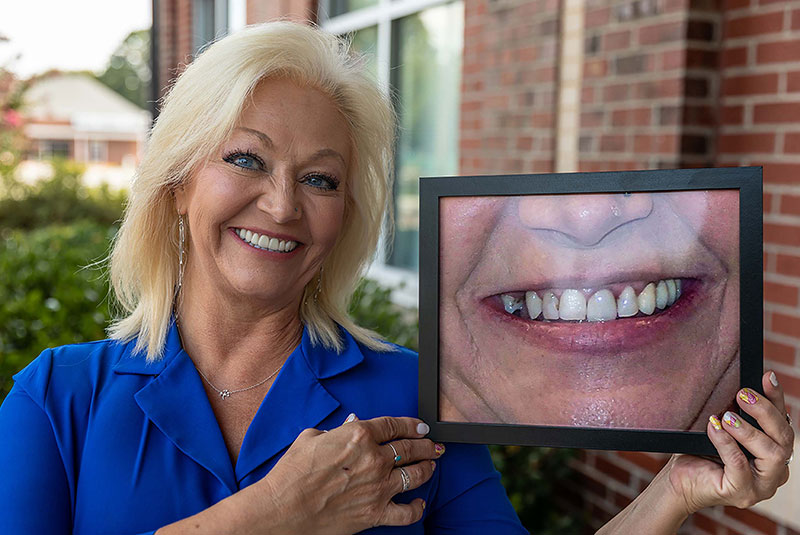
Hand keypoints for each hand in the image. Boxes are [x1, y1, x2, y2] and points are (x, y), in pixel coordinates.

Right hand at [250, 414, 443, 534]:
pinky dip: (417, 507)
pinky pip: (407, 512)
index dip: (412, 424)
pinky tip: (420, 502)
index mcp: (358, 435)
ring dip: (427, 468)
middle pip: (411, 447)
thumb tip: (351, 424)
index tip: (420, 426)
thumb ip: (336, 430)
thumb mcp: (310, 438)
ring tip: (432, 465)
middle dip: (426, 444)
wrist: (282, 510)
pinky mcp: (375, 513)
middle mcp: (374, 459)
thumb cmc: (291, 474)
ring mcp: (378, 487)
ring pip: (416, 474)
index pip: (395, 425)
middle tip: (433, 445)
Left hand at [668, 370, 793, 513]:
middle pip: (785, 438)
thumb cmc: (701, 453)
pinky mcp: (741, 493)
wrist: (679, 480)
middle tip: (743, 394)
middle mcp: (775, 471)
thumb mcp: (723, 429)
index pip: (783, 422)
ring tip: (727, 417)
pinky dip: (727, 443)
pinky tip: (714, 428)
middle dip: (765, 412)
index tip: (768, 376)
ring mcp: (761, 486)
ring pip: (772, 454)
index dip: (777, 398)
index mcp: (774, 453)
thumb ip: (736, 414)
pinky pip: (739, 465)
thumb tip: (740, 387)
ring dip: (749, 431)